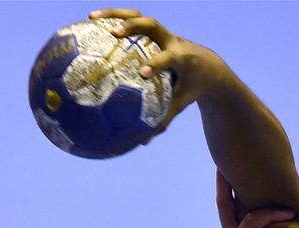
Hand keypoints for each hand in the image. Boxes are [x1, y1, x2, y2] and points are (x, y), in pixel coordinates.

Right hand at [90, 8, 224, 132]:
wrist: (207, 64)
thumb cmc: (192, 88)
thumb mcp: (181, 102)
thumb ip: (164, 119)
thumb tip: (144, 141)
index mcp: (182, 59)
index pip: (168, 59)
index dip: (156, 64)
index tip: (142, 73)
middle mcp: (172, 41)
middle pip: (152, 26)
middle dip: (133, 28)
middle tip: (114, 34)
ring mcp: (163, 32)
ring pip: (140, 16)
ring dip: (116, 14)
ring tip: (92, 17)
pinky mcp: (154, 29)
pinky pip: (133, 19)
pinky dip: (114, 17)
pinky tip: (91, 20)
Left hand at [214, 172, 292, 227]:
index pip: (252, 221)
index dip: (270, 215)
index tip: (288, 214)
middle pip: (225, 204)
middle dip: (226, 184)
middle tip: (225, 162)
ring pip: (226, 206)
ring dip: (226, 187)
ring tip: (226, 166)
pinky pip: (232, 213)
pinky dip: (233, 198)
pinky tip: (239, 188)